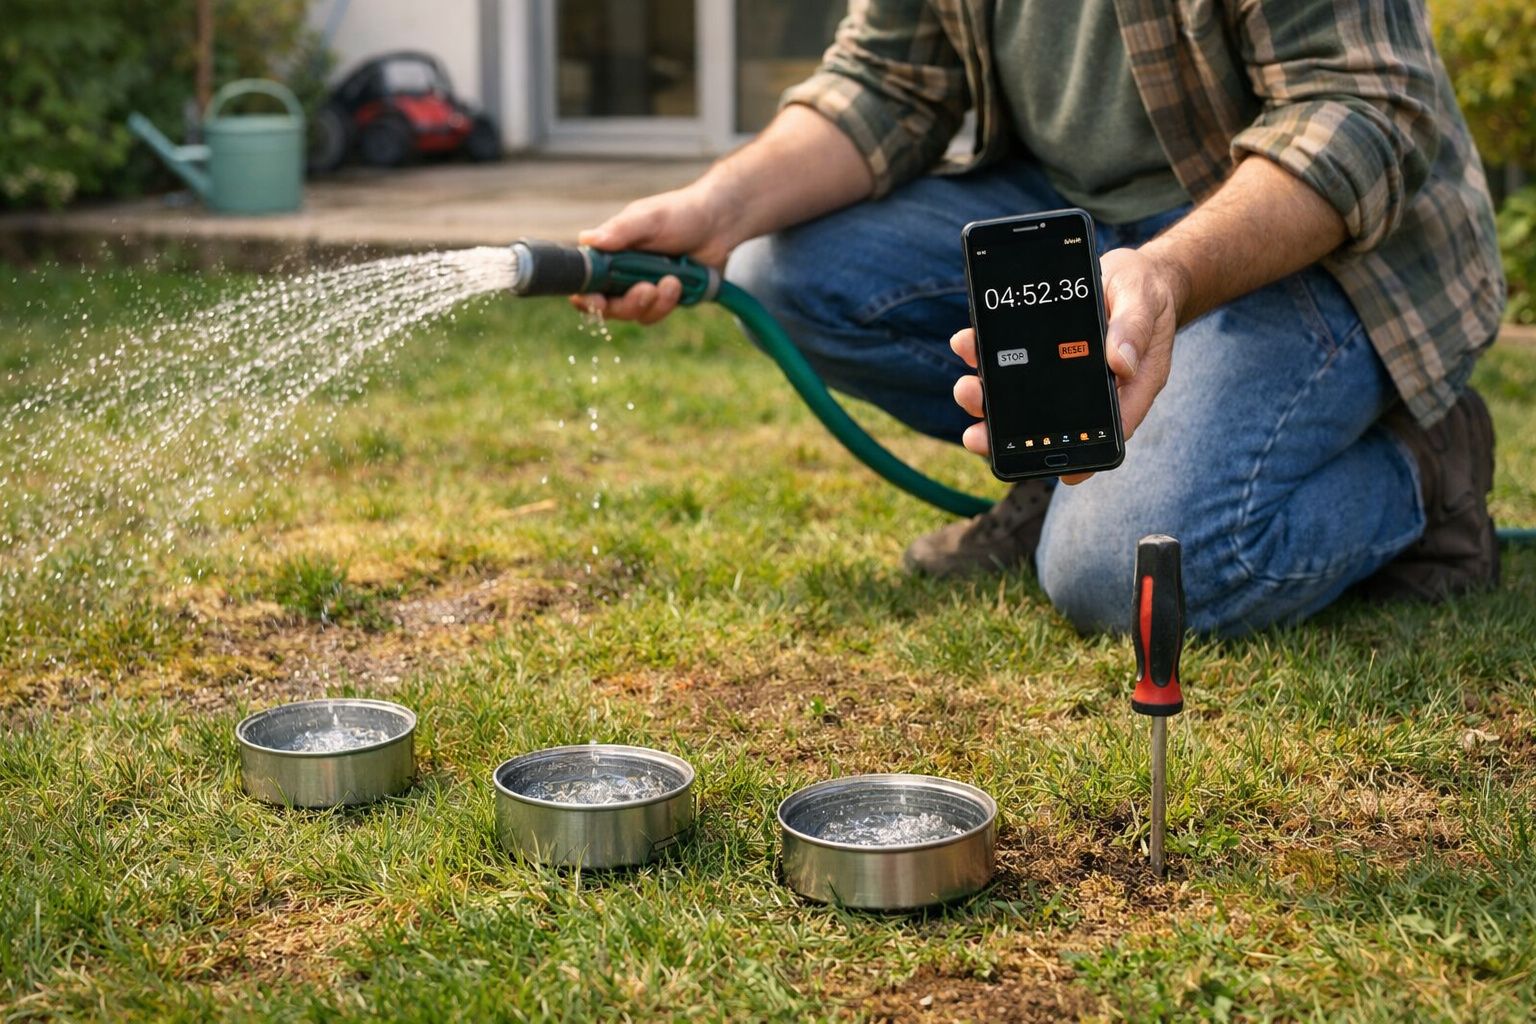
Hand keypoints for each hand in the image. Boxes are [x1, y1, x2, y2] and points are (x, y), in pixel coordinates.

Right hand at [569, 184, 733, 324]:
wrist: (719, 223)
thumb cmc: (680, 213)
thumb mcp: (649, 218)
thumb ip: (620, 231)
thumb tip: (586, 239)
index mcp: (609, 253)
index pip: (587, 282)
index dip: (587, 296)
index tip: (598, 300)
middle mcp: (621, 273)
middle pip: (610, 307)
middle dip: (628, 303)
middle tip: (646, 289)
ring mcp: (643, 288)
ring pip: (635, 313)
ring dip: (654, 302)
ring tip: (672, 280)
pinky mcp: (663, 299)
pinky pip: (657, 313)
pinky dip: (668, 302)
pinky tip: (680, 283)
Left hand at [949, 246, 1186, 482]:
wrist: (1128, 272)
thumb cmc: (1144, 293)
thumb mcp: (1143, 302)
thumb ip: (1133, 329)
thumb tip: (1120, 362)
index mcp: (1125, 389)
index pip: (1108, 432)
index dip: (1085, 459)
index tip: (1064, 476)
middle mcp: (1088, 390)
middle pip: (1049, 423)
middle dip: (1009, 432)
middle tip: (978, 434)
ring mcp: (1060, 374)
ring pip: (1019, 399)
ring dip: (988, 398)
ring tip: (967, 387)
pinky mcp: (1038, 352)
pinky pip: (1008, 363)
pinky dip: (984, 357)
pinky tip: (966, 345)